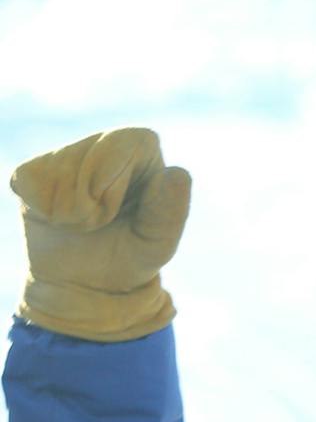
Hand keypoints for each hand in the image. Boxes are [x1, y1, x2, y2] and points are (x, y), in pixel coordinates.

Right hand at [11, 127, 190, 341]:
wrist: (89, 283)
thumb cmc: (131, 257)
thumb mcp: (157, 242)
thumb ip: (170, 209)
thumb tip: (179, 172)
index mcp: (146, 157)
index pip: (132, 139)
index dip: (114, 166)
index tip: (104, 201)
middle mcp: (107, 147)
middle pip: (90, 149)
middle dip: (90, 193)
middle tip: (99, 223)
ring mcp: (67, 156)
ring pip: (58, 165)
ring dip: (69, 206)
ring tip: (83, 225)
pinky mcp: (33, 173)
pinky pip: (29, 179)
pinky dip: (44, 207)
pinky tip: (59, 221)